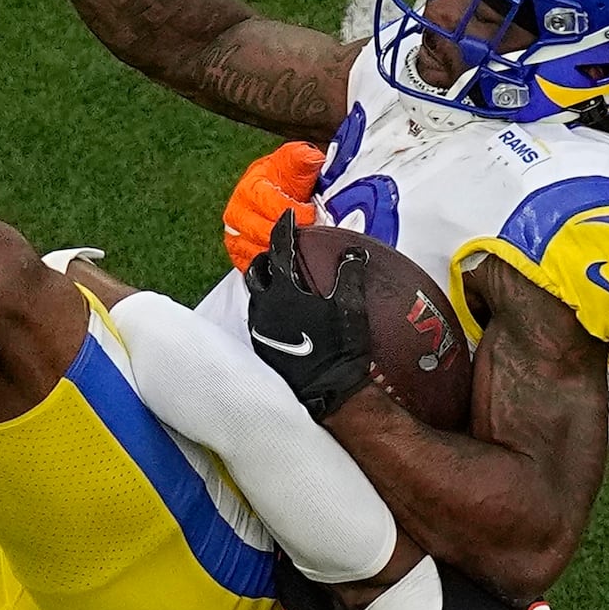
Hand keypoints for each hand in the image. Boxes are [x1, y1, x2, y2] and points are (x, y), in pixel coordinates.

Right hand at [222, 142, 325, 267]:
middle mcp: (237, 212)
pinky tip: (287, 262)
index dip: (295, 213)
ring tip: (301, 248)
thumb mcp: (294, 161)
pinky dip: (270, 267)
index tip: (311, 214)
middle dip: (289, 234)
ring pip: (256, 253)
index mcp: (249, 188)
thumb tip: (311, 158)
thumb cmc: (284, 177)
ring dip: (281, 253)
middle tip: (310, 235)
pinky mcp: (239, 254)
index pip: (270, 206)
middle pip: (262, 233)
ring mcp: (236, 235)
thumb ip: (302, 158)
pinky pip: (252, 267)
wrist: (276, 190)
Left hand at [243, 216, 374, 419]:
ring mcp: (260, 327)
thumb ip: (350, 275)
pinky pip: (259, 316)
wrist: (328, 391)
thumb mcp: (350, 307)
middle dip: (267, 256)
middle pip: (257, 270)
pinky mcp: (261, 345)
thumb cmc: (339, 349)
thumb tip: (353, 253)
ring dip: (265, 282)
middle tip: (280, 251)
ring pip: (255, 294)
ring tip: (279, 279)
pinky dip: (267, 305)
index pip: (280, 248)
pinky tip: (281, 310)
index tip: (289, 218)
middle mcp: (265, 305)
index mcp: (284, 289)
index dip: (285, 229)